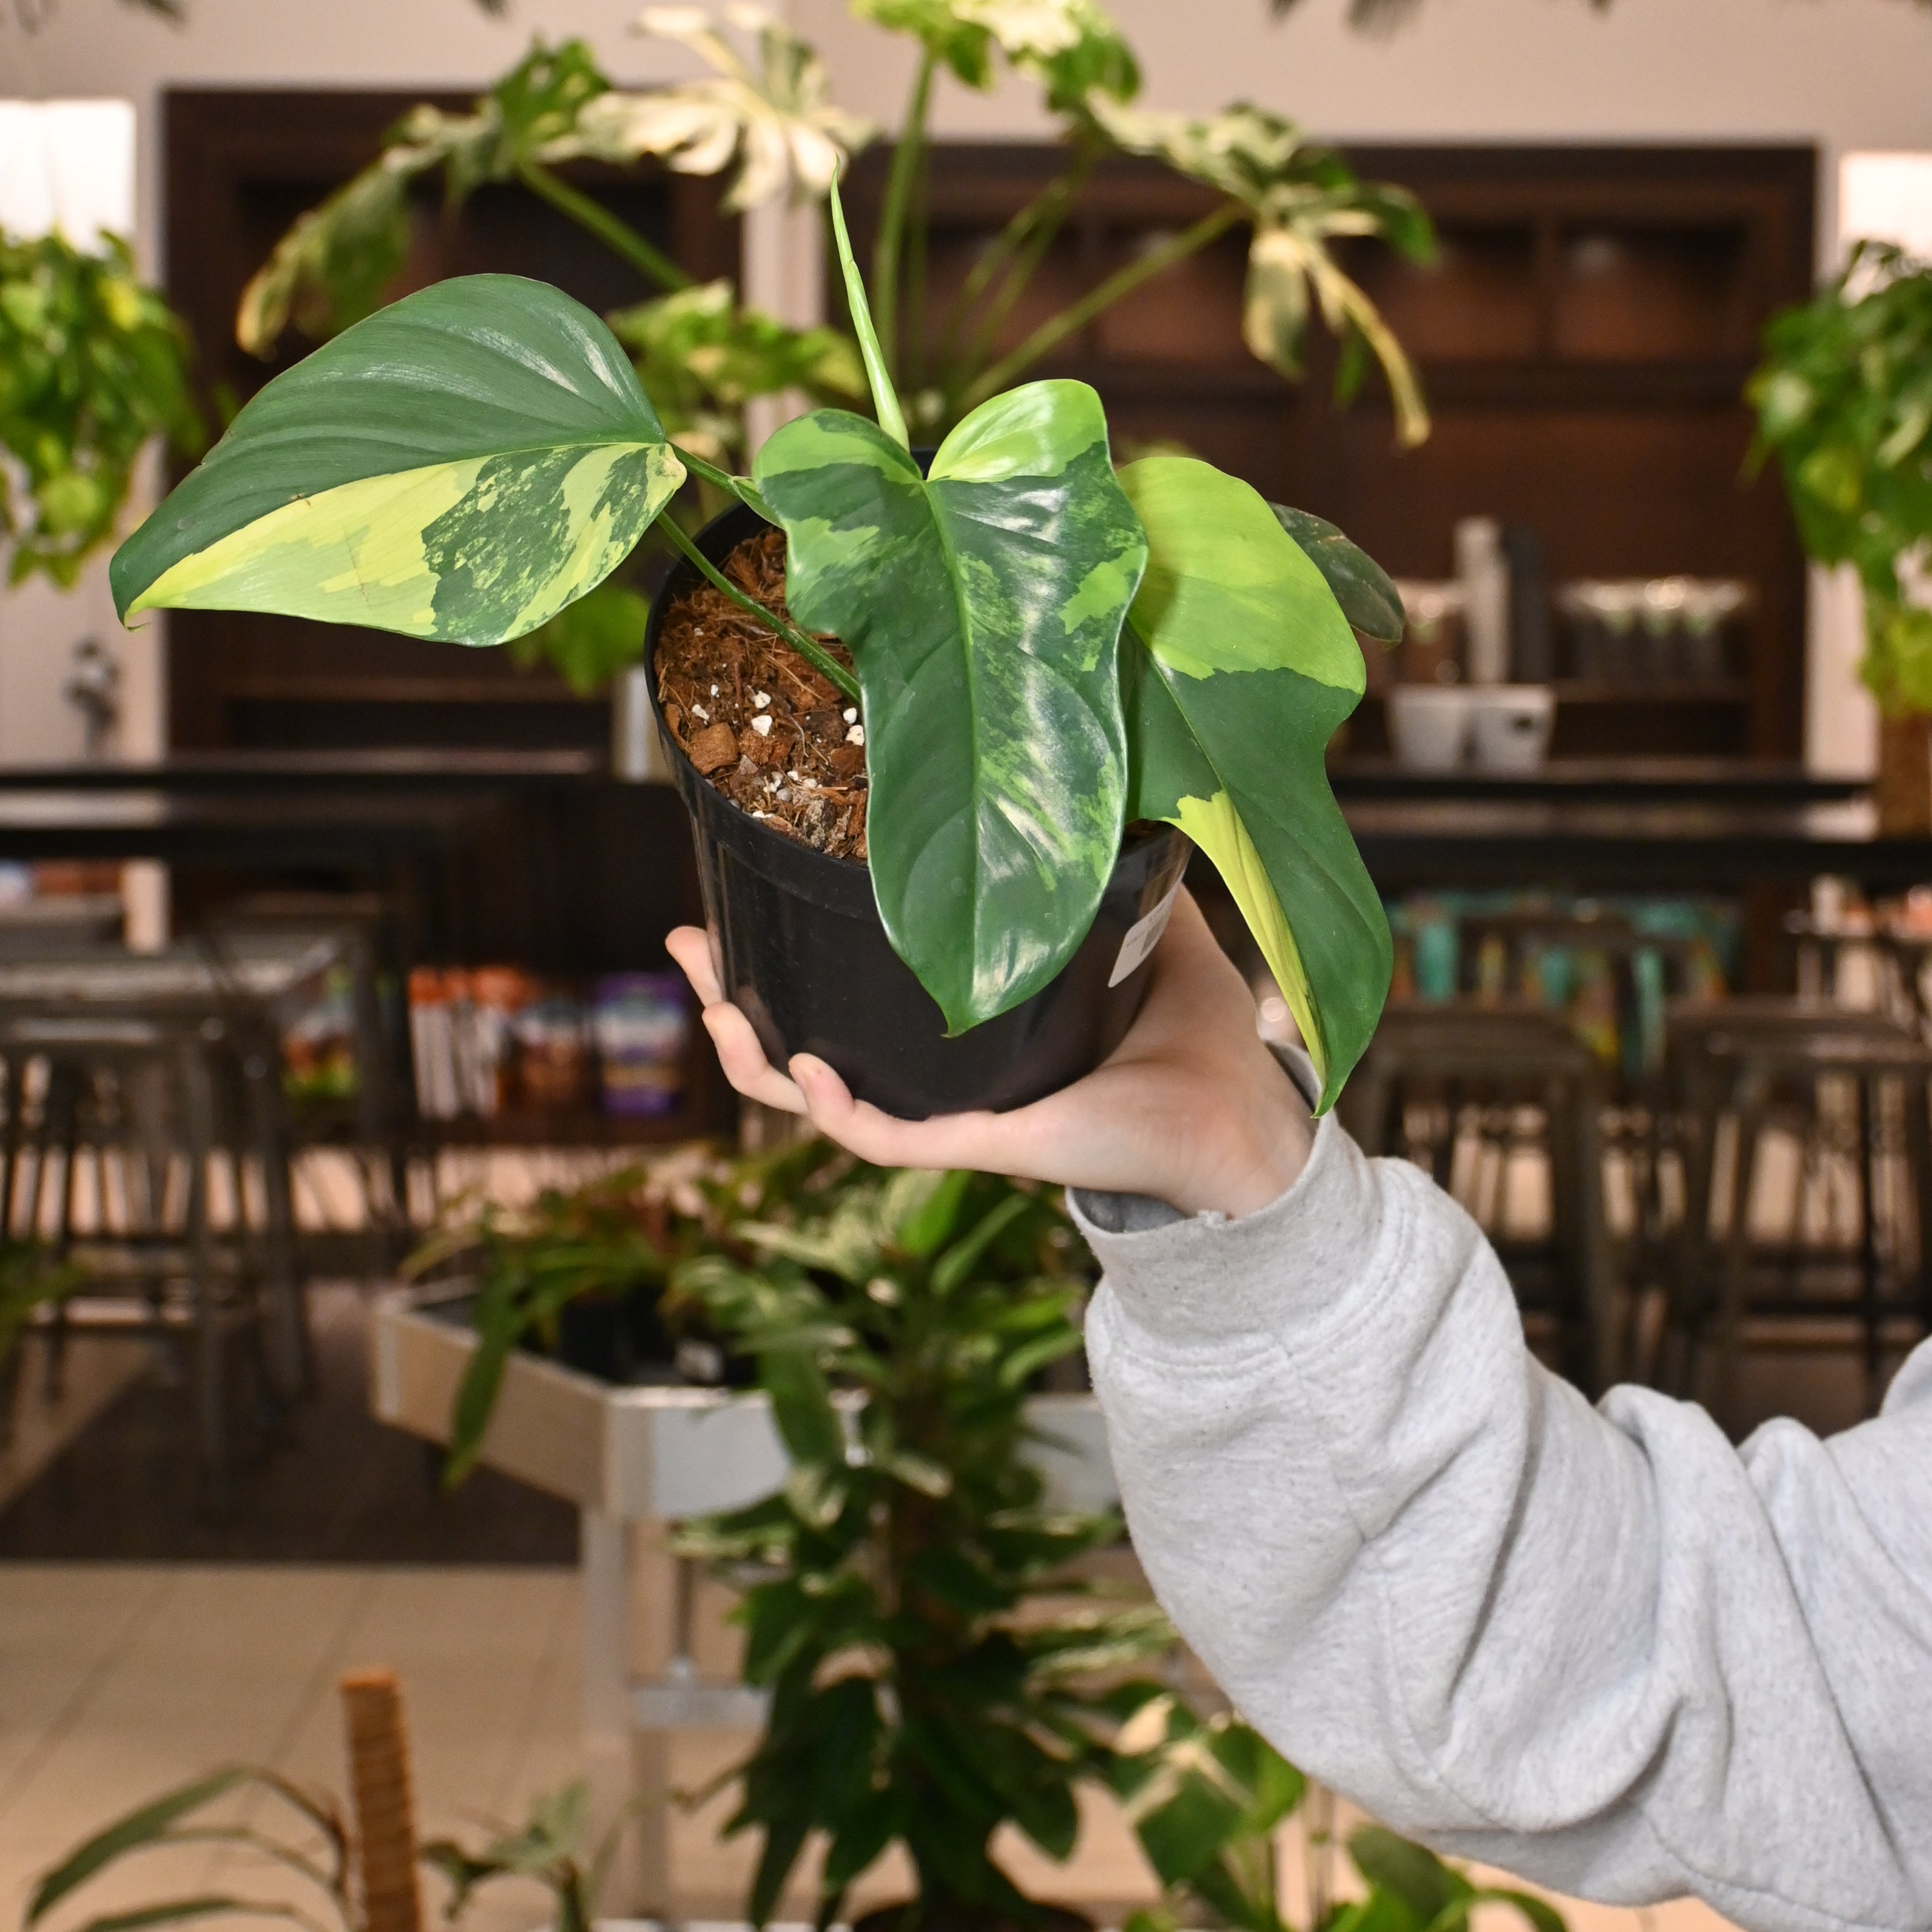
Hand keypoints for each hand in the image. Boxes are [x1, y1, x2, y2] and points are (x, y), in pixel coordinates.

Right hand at [664, 889, 1315, 1218]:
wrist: (1247, 1116)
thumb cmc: (1200, 1035)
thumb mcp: (1142, 924)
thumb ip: (1102, 868)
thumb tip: (1078, 786)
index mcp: (964, 1034)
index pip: (853, 1003)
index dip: (788, 961)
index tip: (735, 902)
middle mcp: (945, 1079)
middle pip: (804, 1050)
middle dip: (731, 1002)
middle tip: (684, 941)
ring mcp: (958, 1116)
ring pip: (820, 1101)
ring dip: (755, 1057)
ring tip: (714, 1000)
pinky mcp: (988, 1145)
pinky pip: (888, 1139)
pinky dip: (841, 1109)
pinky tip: (806, 1066)